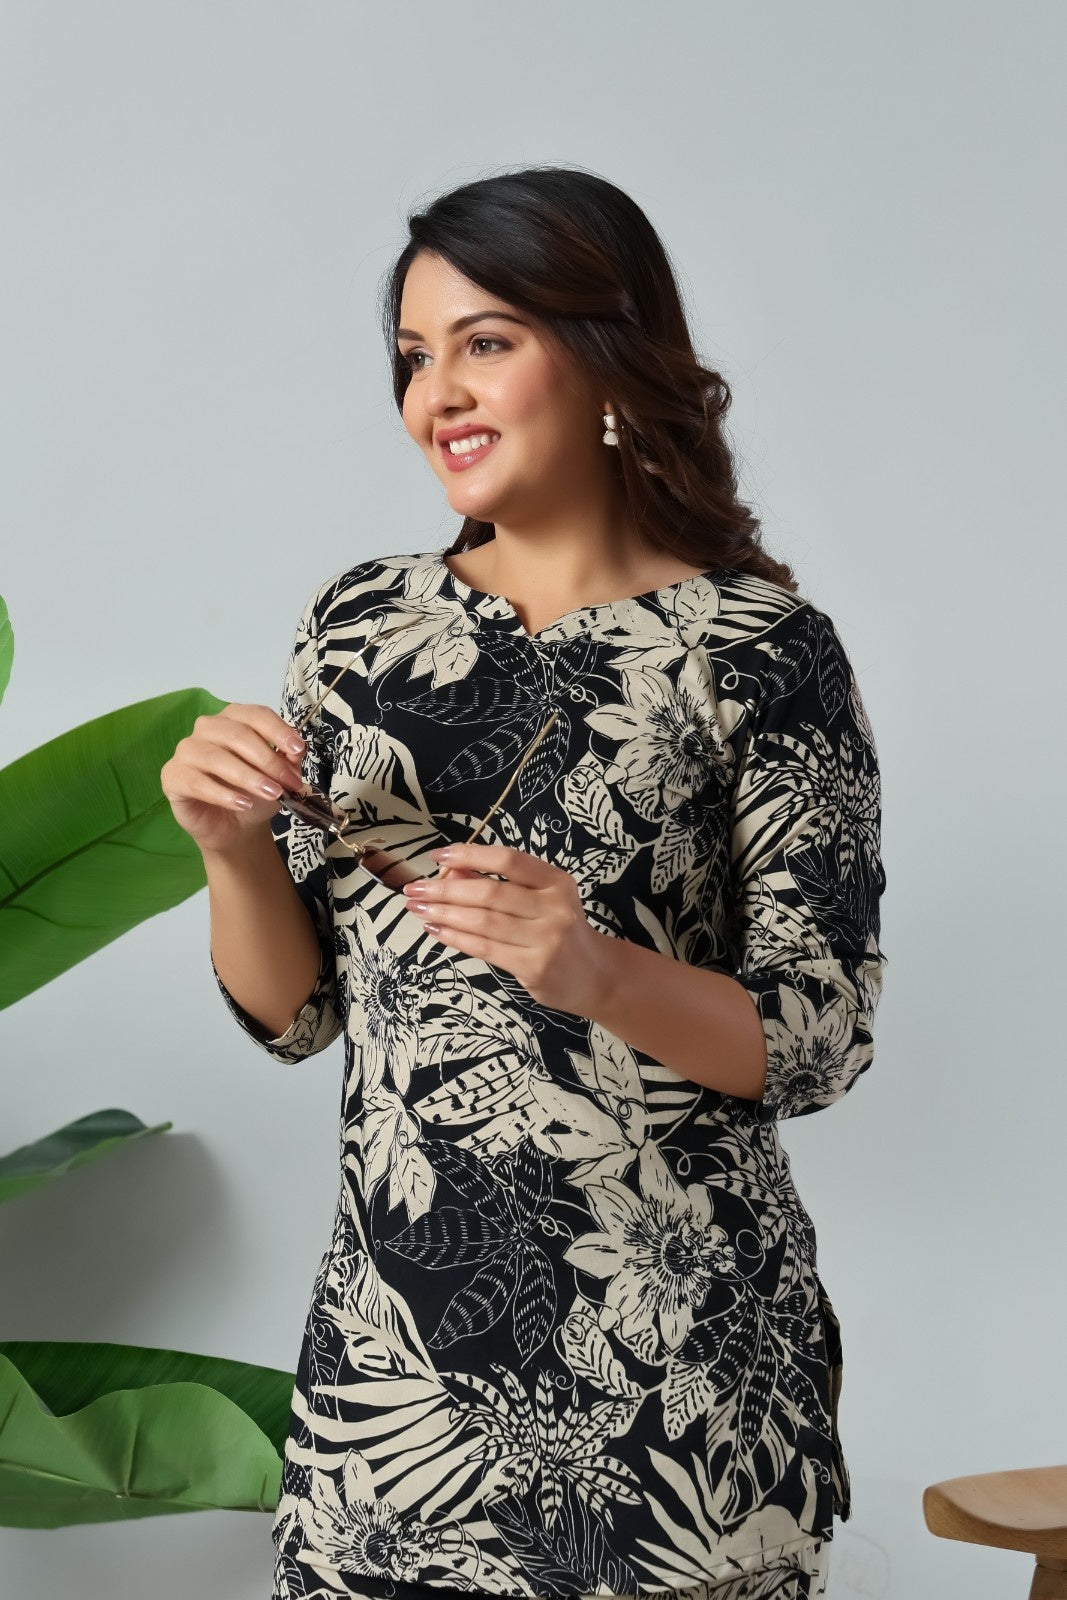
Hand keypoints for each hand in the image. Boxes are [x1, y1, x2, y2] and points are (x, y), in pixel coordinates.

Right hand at [160, 704, 307, 854]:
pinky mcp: (172, 776)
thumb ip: (289, 760)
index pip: (255, 715)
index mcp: (234, 720)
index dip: (277, 730)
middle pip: (236, 734)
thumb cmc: (255, 793)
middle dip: (267, 759)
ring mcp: (186, 751)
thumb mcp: (279, 777)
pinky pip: (196, 782)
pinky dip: (222, 794)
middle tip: (288, 783)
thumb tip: (296, 748)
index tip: (297, 749)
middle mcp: (207, 729)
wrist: (235, 826)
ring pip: (216, 757)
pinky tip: (242, 804)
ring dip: (248, 777)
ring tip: (271, 794)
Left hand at [401, 843, 612, 1016]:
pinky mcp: (534, 968)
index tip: (437, 856)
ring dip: (445, 914)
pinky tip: (436, 931)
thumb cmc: (559, 929)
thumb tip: (451, 869)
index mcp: (556, 881)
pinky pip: (485, 949)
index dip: (469, 854)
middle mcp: (554, 907)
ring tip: (418, 909)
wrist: (595, 975)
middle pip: (490, 893)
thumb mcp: (541, 898)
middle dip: (445, 889)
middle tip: (414, 889)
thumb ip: (502, 882)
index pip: (508, 860)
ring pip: (484, 922)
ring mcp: (546, 939)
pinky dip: (455, 938)